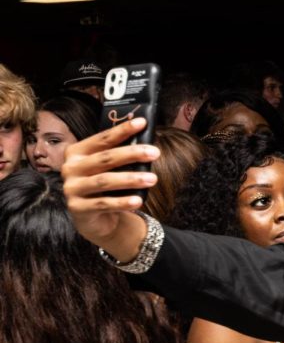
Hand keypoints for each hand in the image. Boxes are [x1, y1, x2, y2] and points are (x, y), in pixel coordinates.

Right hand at [61, 117, 158, 259]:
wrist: (92, 218)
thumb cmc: (104, 188)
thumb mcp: (107, 170)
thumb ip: (118, 156)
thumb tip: (147, 143)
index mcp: (77, 153)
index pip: (102, 139)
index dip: (121, 130)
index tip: (142, 123)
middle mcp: (70, 168)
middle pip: (104, 158)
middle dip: (131, 153)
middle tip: (155, 152)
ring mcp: (72, 188)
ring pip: (105, 181)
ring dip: (131, 179)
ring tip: (152, 179)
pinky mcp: (78, 208)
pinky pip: (103, 203)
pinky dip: (122, 202)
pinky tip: (138, 201)